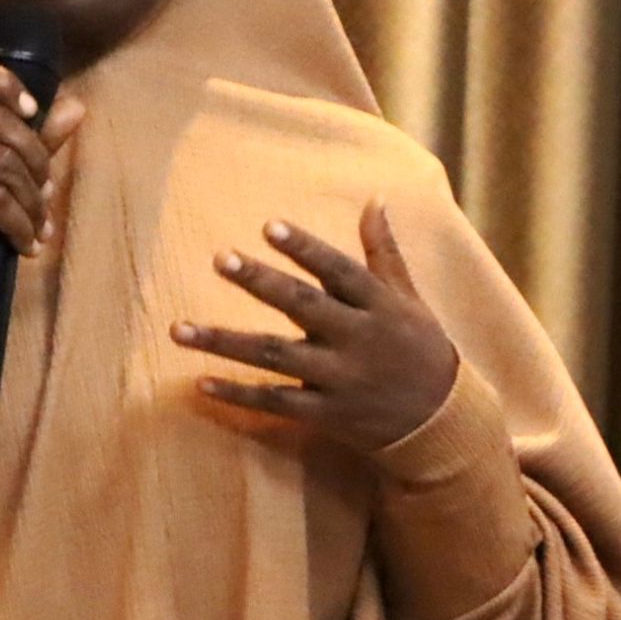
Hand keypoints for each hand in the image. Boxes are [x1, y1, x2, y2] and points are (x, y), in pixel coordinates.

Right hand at [0, 58, 84, 275]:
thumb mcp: (8, 165)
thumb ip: (38, 134)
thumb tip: (75, 106)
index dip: (5, 85)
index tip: (33, 111)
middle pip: (2, 125)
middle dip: (38, 163)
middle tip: (46, 192)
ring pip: (2, 164)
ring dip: (33, 202)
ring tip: (38, 223)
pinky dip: (21, 225)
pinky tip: (26, 243)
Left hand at [174, 202, 460, 454]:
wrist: (442, 421)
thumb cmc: (420, 347)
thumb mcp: (408, 297)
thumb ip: (384, 251)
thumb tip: (375, 198)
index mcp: (379, 305)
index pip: (339, 270)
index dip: (306, 248)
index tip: (269, 225)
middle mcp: (358, 339)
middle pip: (303, 307)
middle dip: (261, 283)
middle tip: (220, 258)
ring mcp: (340, 379)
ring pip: (276, 357)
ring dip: (225, 342)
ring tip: (179, 329)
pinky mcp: (326, 414)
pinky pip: (276, 402)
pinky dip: (238, 395)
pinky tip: (200, 382)